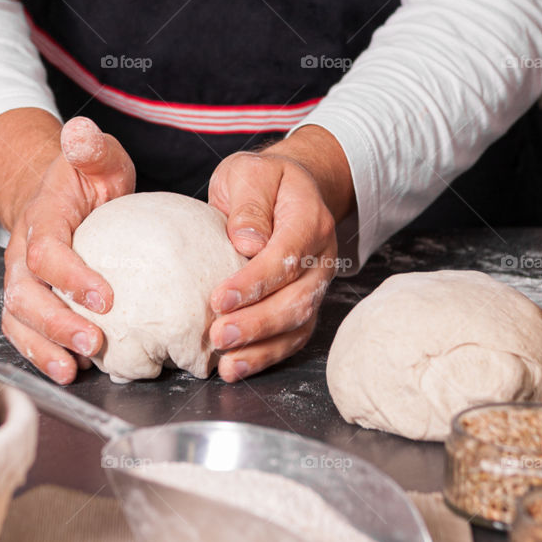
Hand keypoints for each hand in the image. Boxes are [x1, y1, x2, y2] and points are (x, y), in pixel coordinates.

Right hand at [0, 116, 134, 382]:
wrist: (54, 192)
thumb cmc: (83, 179)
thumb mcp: (95, 156)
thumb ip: (91, 148)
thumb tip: (81, 133)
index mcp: (42, 217)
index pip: (46, 250)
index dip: (70, 275)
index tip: (105, 297)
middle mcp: (22, 253)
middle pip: (24, 294)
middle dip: (55, 323)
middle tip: (92, 341)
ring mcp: (21, 280)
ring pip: (18, 319)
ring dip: (44, 347)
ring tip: (75, 370)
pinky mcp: (28, 301)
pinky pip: (25, 332)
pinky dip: (42, 355)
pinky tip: (71, 372)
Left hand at [207, 127, 353, 381]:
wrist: (289, 189)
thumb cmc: (263, 181)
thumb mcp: (249, 172)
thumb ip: (249, 202)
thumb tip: (247, 241)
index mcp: (310, 219)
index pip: (287, 256)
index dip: (255, 282)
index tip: (219, 298)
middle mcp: (322, 257)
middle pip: (297, 299)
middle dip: (258, 322)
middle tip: (219, 335)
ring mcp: (317, 284)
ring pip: (298, 324)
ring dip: (261, 348)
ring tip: (226, 364)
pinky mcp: (305, 304)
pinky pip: (292, 337)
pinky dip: (266, 357)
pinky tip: (235, 368)